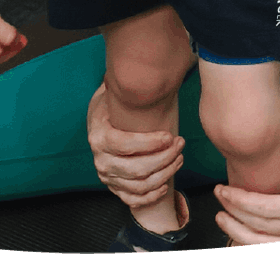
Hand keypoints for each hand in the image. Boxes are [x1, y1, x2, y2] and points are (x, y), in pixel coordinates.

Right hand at [86, 83, 185, 208]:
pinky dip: (152, 196)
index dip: (150, 143)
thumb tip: (148, 79)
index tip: (170, 135)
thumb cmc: (113, 108)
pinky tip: (166, 184)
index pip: (125, 145)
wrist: (99, 123)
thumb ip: (127, 91)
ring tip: (179, 158)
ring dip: (164, 175)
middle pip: (137, 169)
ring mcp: (107, 177)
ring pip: (140, 185)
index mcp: (99, 137)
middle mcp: (101, 161)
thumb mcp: (114, 96)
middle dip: (164, 158)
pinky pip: (134, 200)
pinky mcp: (114, 188)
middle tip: (180, 144)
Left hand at [214, 99, 279, 241]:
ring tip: (225, 222)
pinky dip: (260, 246)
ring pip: (269, 249)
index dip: (241, 201)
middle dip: (235, 217)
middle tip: (217, 200)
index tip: (222, 190)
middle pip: (262, 231)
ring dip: (242, 238)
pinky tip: (246, 236)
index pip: (268, 209)